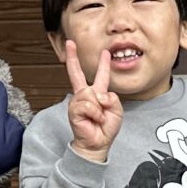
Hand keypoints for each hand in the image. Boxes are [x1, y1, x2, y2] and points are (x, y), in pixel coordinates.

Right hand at [60, 42, 123, 162]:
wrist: (97, 144)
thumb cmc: (106, 129)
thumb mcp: (117, 111)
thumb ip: (112, 98)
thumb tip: (98, 95)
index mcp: (97, 94)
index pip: (100, 76)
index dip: (102, 64)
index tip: (104, 52)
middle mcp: (85, 95)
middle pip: (77, 73)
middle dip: (72, 58)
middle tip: (70, 43)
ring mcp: (78, 102)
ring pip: (90, 94)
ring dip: (99, 108)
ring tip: (98, 118)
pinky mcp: (74, 110)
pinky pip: (88, 105)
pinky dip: (95, 113)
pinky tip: (93, 120)